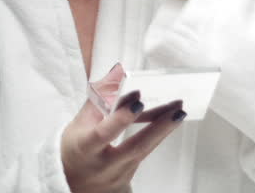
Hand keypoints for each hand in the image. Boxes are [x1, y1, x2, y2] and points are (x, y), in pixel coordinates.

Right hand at [61, 92, 185, 192]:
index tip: (138, 100)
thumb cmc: (75, 148)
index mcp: (85, 149)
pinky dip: (157, 136)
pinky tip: (168, 121)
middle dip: (158, 128)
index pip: (104, 134)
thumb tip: (116, 74)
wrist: (75, 182)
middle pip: (135, 147)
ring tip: (179, 111)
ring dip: (164, 130)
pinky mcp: (129, 177)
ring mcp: (118, 174)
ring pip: (144, 151)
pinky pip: (145, 153)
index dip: (121, 118)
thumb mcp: (78, 124)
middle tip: (177, 110)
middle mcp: (103, 165)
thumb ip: (98, 99)